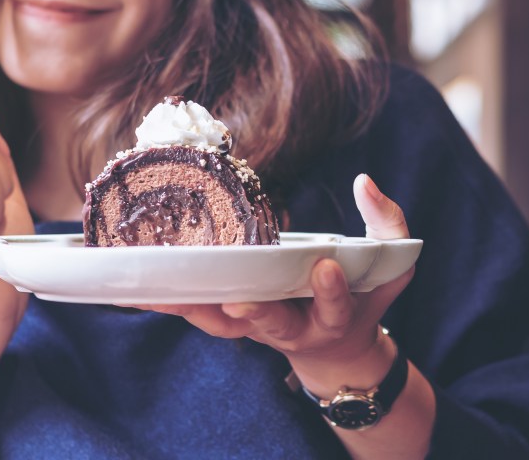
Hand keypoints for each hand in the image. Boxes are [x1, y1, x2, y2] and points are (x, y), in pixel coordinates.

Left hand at [137, 174, 412, 386]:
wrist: (338, 348)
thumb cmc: (366, 297)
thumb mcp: (392, 262)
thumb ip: (388, 223)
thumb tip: (365, 181)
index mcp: (335, 317)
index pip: (335, 306)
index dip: (331, 291)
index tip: (327, 267)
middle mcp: (292, 328)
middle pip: (272, 325)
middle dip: (258, 314)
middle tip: (241, 303)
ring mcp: (256, 327)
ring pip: (224, 324)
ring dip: (195, 309)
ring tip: (161, 293)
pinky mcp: (230, 319)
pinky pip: (199, 312)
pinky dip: (170, 301)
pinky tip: (136, 287)